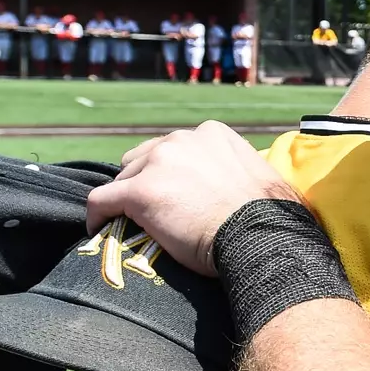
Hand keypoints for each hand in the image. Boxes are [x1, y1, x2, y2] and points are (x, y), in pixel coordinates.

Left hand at [85, 120, 301, 275]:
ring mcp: (157, 164)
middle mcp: (182, 140)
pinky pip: (101, 200)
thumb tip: (250, 186)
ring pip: (123, 179)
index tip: (174, 196)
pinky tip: (99, 231)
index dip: (170, 174)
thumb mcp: (262, 177)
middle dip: (146, 182)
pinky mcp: (138, 192)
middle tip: (155, 214)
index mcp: (211, 134)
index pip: (174, 149)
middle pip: (144, 159)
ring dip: (127, 199)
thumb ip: (240, 170)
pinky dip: (98, 216)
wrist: (260, 237)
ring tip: (133, 225)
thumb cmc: (272, 217)